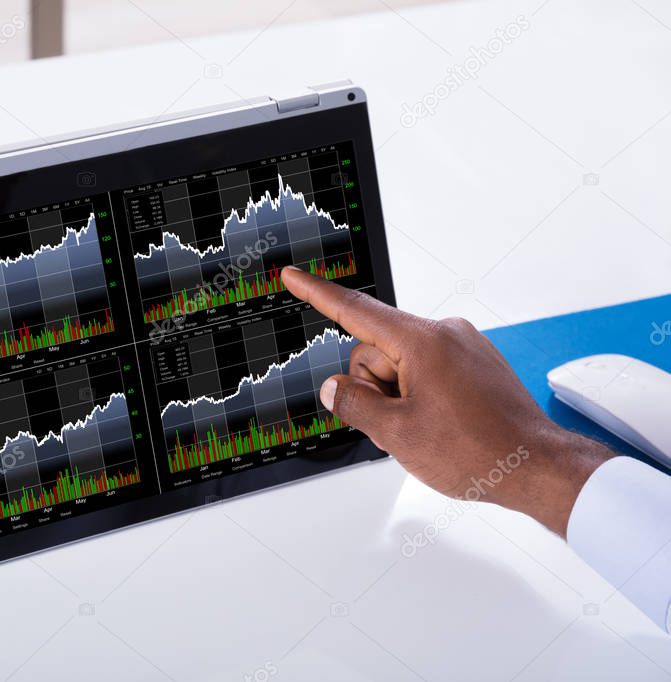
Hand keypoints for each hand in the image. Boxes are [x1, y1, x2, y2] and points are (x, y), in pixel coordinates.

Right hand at [281, 267, 612, 536]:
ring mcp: (463, 347)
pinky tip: (440, 425)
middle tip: (400, 424)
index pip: (356, 311)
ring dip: (398, 397)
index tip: (293, 276)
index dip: (317, 294)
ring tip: (427, 429)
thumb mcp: (397, 434)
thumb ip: (354, 405)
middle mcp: (445, 334)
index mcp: (423, 341)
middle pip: (375, 350)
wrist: (537, 468)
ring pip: (400, 365)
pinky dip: (419, 396)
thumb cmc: (481, 451)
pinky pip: (426, 371)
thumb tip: (336, 390)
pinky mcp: (474, 364)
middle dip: (374, 387)